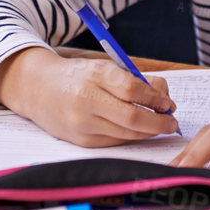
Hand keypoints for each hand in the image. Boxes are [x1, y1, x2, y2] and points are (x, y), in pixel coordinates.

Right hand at [0, 49, 177, 146]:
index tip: (168, 102)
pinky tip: (138, 131)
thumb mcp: (104, 67)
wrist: (37, 89)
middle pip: (132, 117)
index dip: (156, 98)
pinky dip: (131, 137)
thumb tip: (164, 95)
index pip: (132, 88)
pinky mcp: (81, 141)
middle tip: (172, 122)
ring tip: (159, 125)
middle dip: (158, 122)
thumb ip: (135, 79)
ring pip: (126, 133)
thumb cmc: (76, 76)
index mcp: (94, 74)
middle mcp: (86, 100)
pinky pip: (115, 142)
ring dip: (148, 132)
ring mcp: (82, 124)